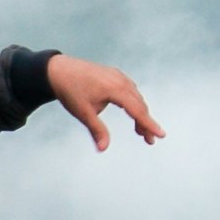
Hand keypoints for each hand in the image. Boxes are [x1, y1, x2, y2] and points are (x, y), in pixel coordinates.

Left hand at [38, 56, 163, 149]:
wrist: (58, 70)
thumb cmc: (70, 91)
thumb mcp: (83, 113)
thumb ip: (97, 130)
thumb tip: (103, 149)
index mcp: (114, 88)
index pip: (137, 109)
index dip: (149, 124)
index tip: (161, 135)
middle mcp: (120, 80)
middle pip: (139, 104)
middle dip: (145, 123)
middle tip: (149, 141)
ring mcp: (118, 75)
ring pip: (136, 97)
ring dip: (140, 113)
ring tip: (139, 131)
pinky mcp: (114, 74)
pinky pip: (130, 90)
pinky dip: (134, 103)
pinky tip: (131, 112)